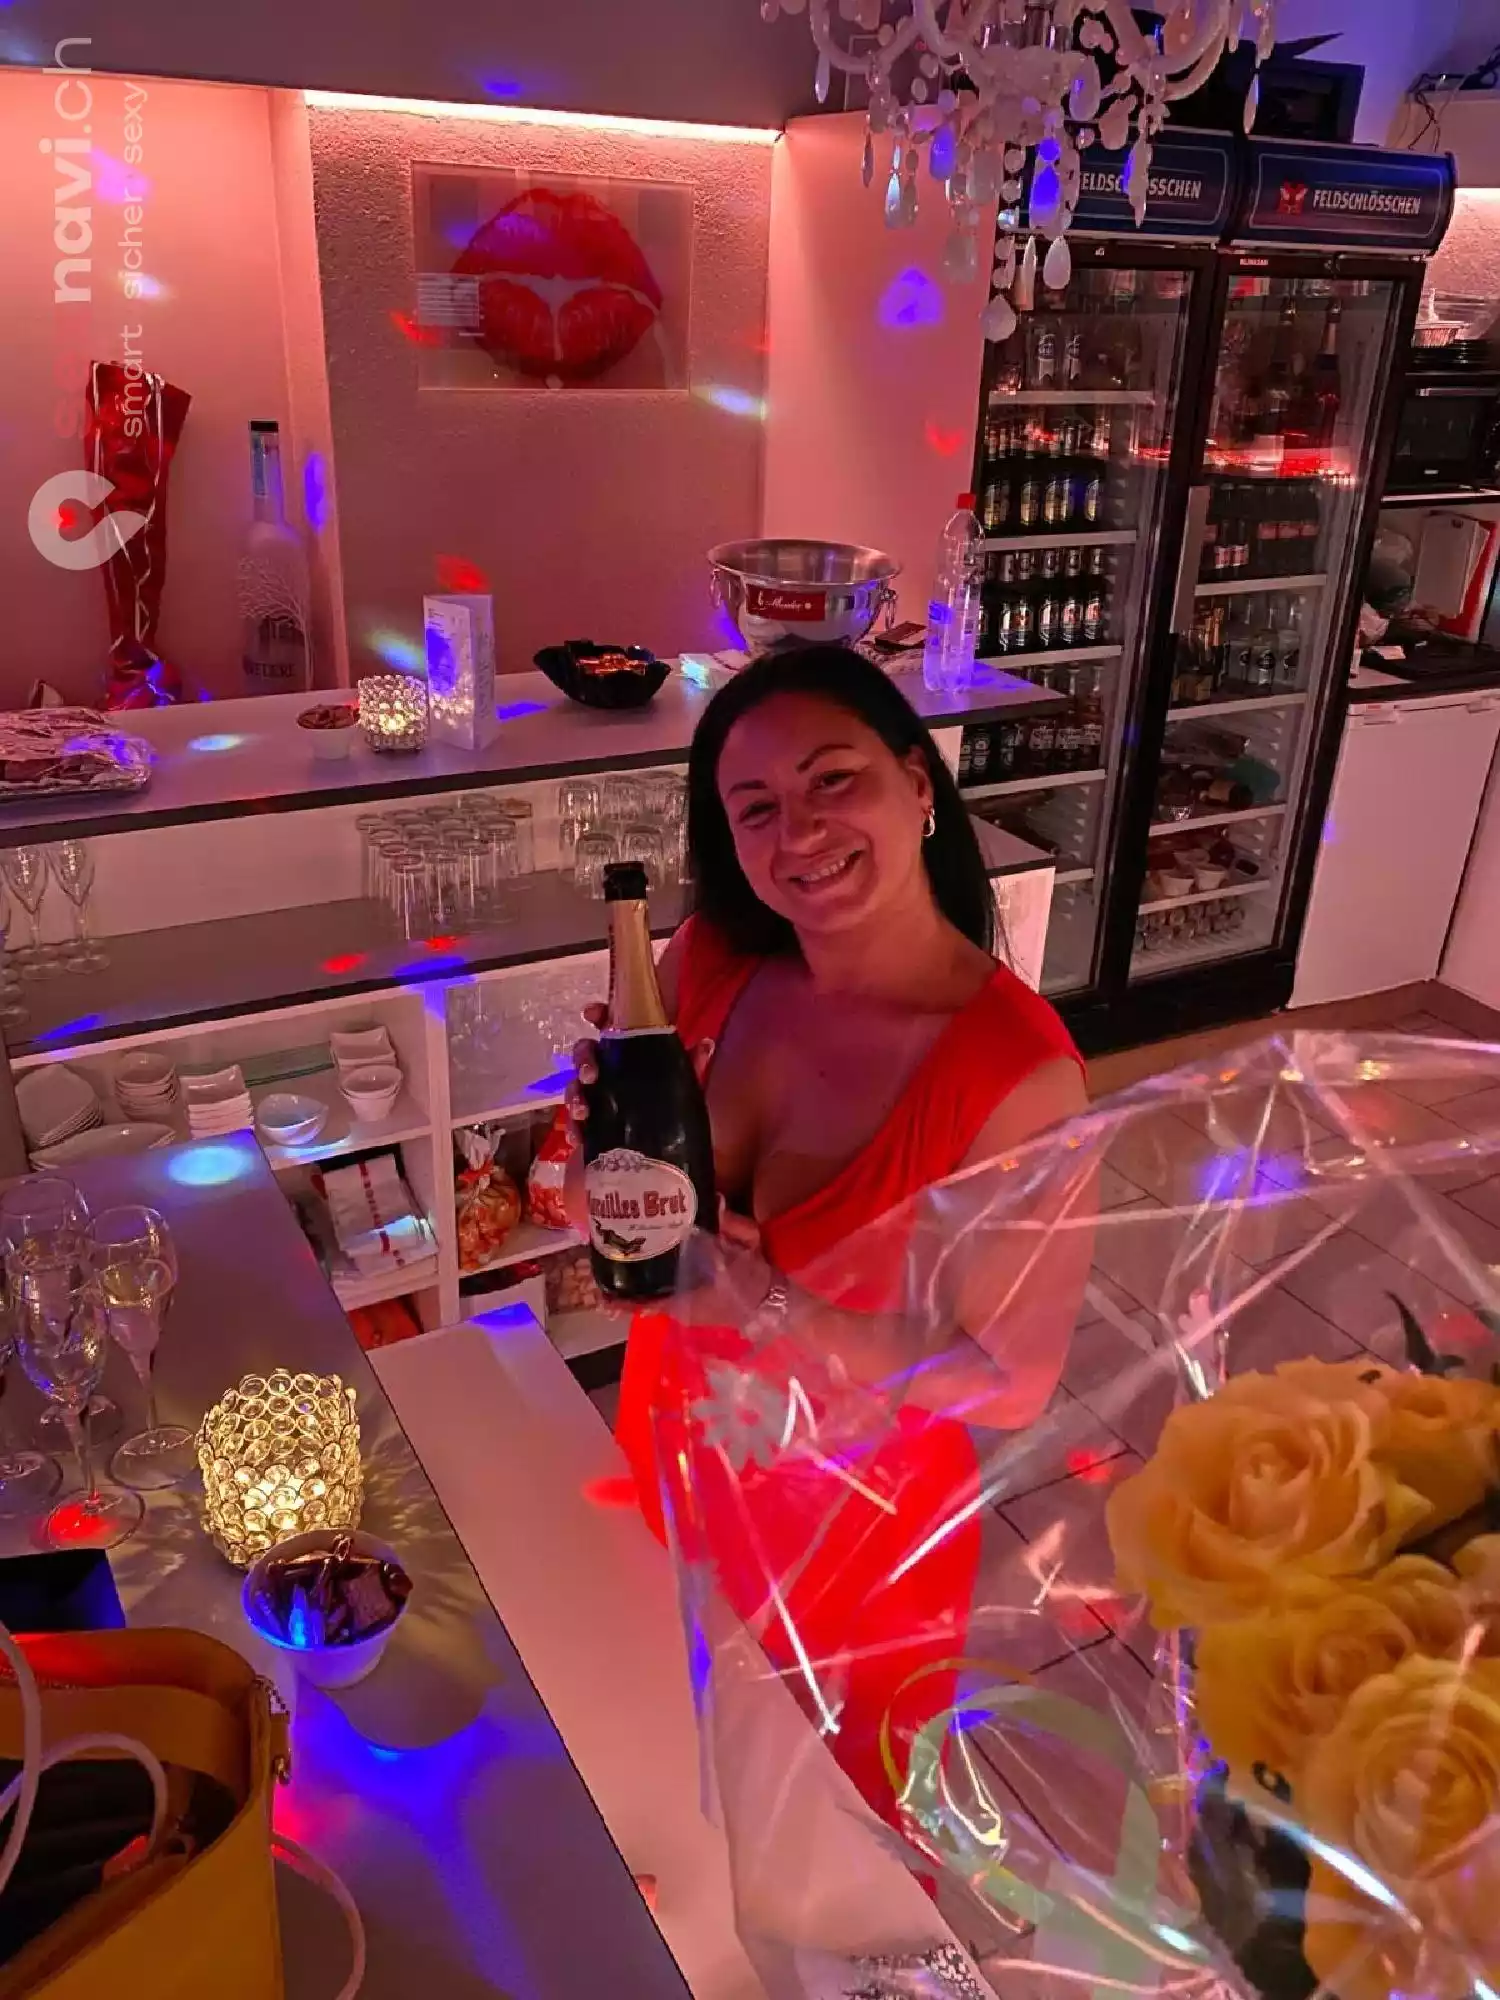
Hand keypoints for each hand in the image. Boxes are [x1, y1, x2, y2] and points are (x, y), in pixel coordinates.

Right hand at [566, 1001, 714, 1127]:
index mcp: (629, 1054)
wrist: (662, 1160)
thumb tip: (707, 1043)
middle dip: (583, 1060)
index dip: (599, 1014)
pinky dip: (573, 1128)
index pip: (610, 1026)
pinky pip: (574, 1123)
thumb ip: (691, 1066)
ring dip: (574, 1095)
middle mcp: (607, 1071)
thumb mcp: (682, 1088)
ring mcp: (594, 1098)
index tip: (591, 1014)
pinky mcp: (588, 1126)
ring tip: (583, 1111)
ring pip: (574, 1086)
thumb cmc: (670, 1112)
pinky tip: (578, 1137)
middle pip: (585, 1053)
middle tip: (590, 1075)